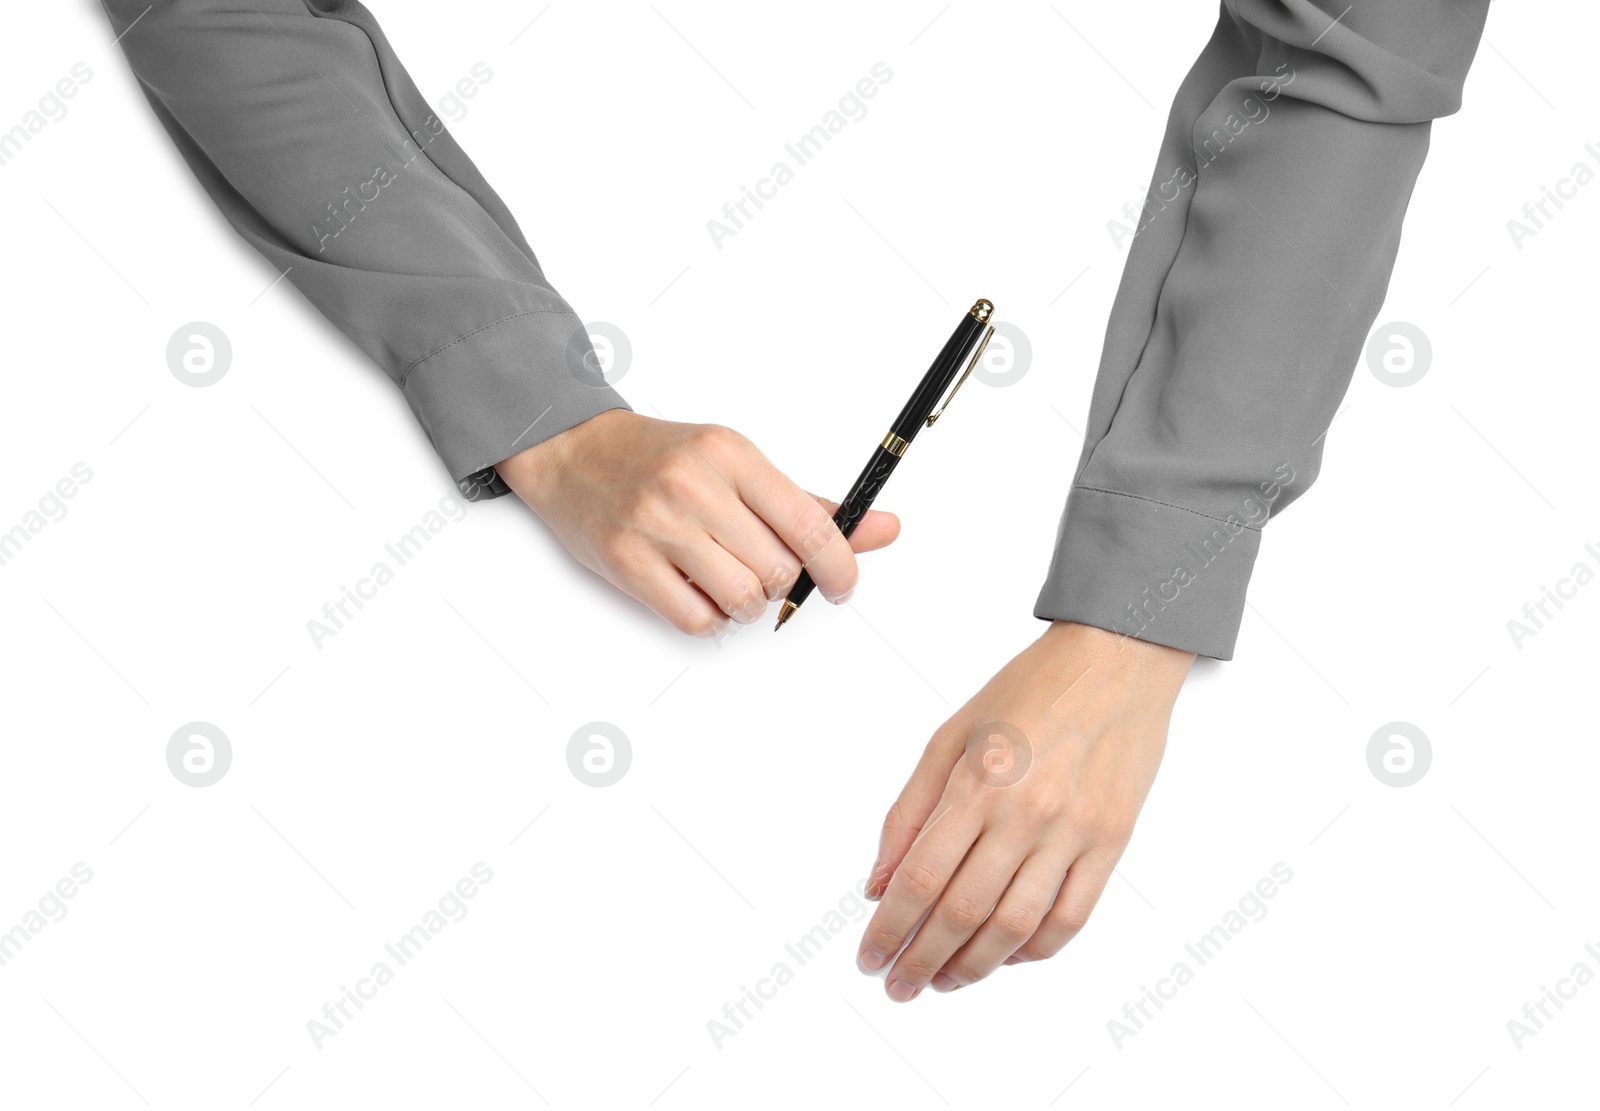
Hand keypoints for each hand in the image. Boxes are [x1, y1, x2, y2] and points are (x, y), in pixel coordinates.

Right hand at [496, 409, 899, 635]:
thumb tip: (883, 528)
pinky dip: (711, 619)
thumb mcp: (737, 464)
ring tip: (727, 580)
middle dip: (780, 582)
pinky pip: (697, 620)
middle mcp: (696, 487)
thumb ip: (806, 504)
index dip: (839, 565)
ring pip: (741, 598)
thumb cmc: (662, 460)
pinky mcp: (626, 562)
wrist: (573, 450)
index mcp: (732, 455)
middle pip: (777, 569)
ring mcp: (658, 526)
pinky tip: (700, 594)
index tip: (843, 584)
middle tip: (761, 568)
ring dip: (746, 604)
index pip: (808, 523)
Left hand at [858, 621, 1193, 999]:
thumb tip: (879, 884)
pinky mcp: (1111, 843)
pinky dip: (1033, 951)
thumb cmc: (1030, 689)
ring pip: (1015, 929)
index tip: (869, 954)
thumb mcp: (950, 736)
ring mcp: (1073, 832)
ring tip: (942, 981)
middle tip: (897, 984)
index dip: (888, 929)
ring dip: (972, 967)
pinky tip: (1004, 957)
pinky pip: (1070, 919)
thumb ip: (909, 812)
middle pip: (962, 913)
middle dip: (920, 960)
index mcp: (978, 782)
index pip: (919, 878)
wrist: (1116, 660)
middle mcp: (1026, 813)